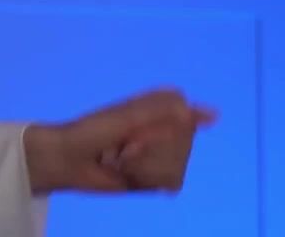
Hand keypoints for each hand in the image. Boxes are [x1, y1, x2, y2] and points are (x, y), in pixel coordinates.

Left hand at [24, 87, 217, 194]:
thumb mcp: (129, 117)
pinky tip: (128, 173)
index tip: (134, 125)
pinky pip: (172, 181)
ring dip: (144, 165)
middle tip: (122, 144)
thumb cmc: (93, 130)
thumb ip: (170, 113)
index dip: (159, 125)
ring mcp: (167, 151)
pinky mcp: (161, 174)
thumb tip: (214, 114)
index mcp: (164, 103)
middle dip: (149, 147)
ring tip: (121, 159)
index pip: (186, 114)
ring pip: (177, 164)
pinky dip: (146, 178)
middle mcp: (171, 125)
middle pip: (184, 142)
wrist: (70, 160)